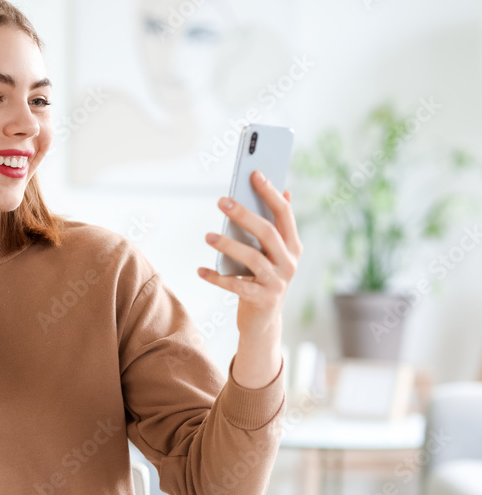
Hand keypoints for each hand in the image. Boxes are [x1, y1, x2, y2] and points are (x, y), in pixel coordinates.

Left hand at [198, 169, 302, 337]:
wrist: (264, 321)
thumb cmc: (263, 279)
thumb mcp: (274, 253)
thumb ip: (278, 226)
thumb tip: (285, 191)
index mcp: (293, 246)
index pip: (284, 213)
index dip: (270, 193)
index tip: (254, 173)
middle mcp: (289, 262)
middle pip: (267, 232)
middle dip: (243, 214)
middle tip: (221, 201)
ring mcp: (277, 282)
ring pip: (252, 258)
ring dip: (228, 245)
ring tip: (208, 236)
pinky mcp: (261, 299)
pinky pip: (236, 285)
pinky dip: (217, 278)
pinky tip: (200, 270)